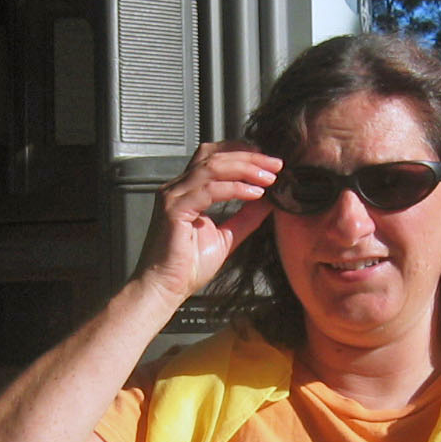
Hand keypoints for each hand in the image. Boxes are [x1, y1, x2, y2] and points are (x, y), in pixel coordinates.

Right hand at [133, 142, 279, 304]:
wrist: (164, 289)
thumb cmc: (186, 267)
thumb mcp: (226, 237)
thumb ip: (245, 217)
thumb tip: (268, 201)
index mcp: (187, 191)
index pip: (213, 157)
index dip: (241, 153)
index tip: (268, 161)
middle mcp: (177, 188)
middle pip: (215, 156)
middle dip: (249, 157)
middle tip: (276, 164)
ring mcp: (173, 196)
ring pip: (213, 167)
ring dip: (245, 169)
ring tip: (269, 177)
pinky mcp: (174, 209)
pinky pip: (209, 190)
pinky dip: (235, 188)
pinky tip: (254, 193)